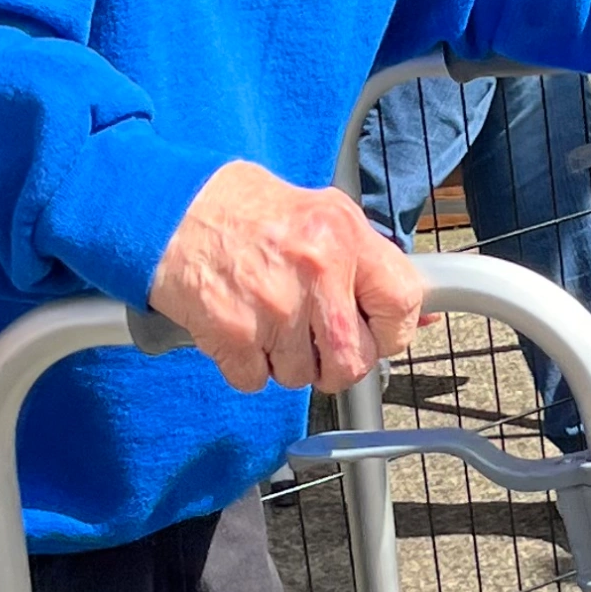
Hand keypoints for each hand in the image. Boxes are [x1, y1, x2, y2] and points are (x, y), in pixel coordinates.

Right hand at [149, 160, 429, 393]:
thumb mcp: (323, 216)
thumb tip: (417, 315)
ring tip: (270, 319)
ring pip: (302, 377)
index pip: (401, 303)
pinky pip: (257, 381)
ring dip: (287, 362)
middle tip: (317, 339)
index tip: (376, 332)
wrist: (172, 210)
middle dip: (337, 362)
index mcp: (341, 236)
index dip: (392, 330)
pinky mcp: (232, 334)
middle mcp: (313, 271)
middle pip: (353, 361)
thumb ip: (372, 264)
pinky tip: (241, 328)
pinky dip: (248, 365)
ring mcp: (272, 307)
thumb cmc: (248, 213)